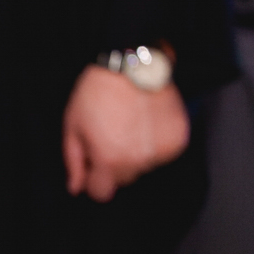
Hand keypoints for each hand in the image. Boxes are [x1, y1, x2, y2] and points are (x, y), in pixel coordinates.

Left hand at [63, 66, 188, 201]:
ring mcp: (162, 150)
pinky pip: (165, 152)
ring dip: (139, 153)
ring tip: (133, 125)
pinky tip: (149, 122)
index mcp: (109, 160)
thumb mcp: (74, 124)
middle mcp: (137, 160)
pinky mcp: (179, 138)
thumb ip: (74, 161)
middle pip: (125, 178)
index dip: (95, 177)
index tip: (96, 160)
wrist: (135, 61)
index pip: (102, 193)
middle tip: (114, 135)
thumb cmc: (99, 91)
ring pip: (146, 166)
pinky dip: (158, 142)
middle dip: (117, 163)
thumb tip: (76, 188)